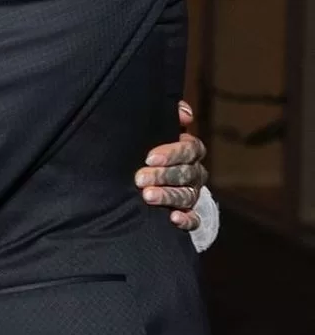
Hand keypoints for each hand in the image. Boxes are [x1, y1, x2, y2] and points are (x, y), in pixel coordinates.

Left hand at [135, 100, 206, 232]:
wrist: (141, 181)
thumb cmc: (147, 150)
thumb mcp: (154, 131)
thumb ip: (168, 117)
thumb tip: (185, 114)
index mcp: (189, 151)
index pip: (191, 149)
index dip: (172, 153)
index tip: (148, 158)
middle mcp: (194, 173)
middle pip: (187, 173)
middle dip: (163, 175)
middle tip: (140, 179)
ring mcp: (192, 194)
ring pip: (188, 195)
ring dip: (168, 196)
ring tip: (147, 196)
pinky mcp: (187, 215)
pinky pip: (194, 220)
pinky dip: (186, 220)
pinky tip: (172, 218)